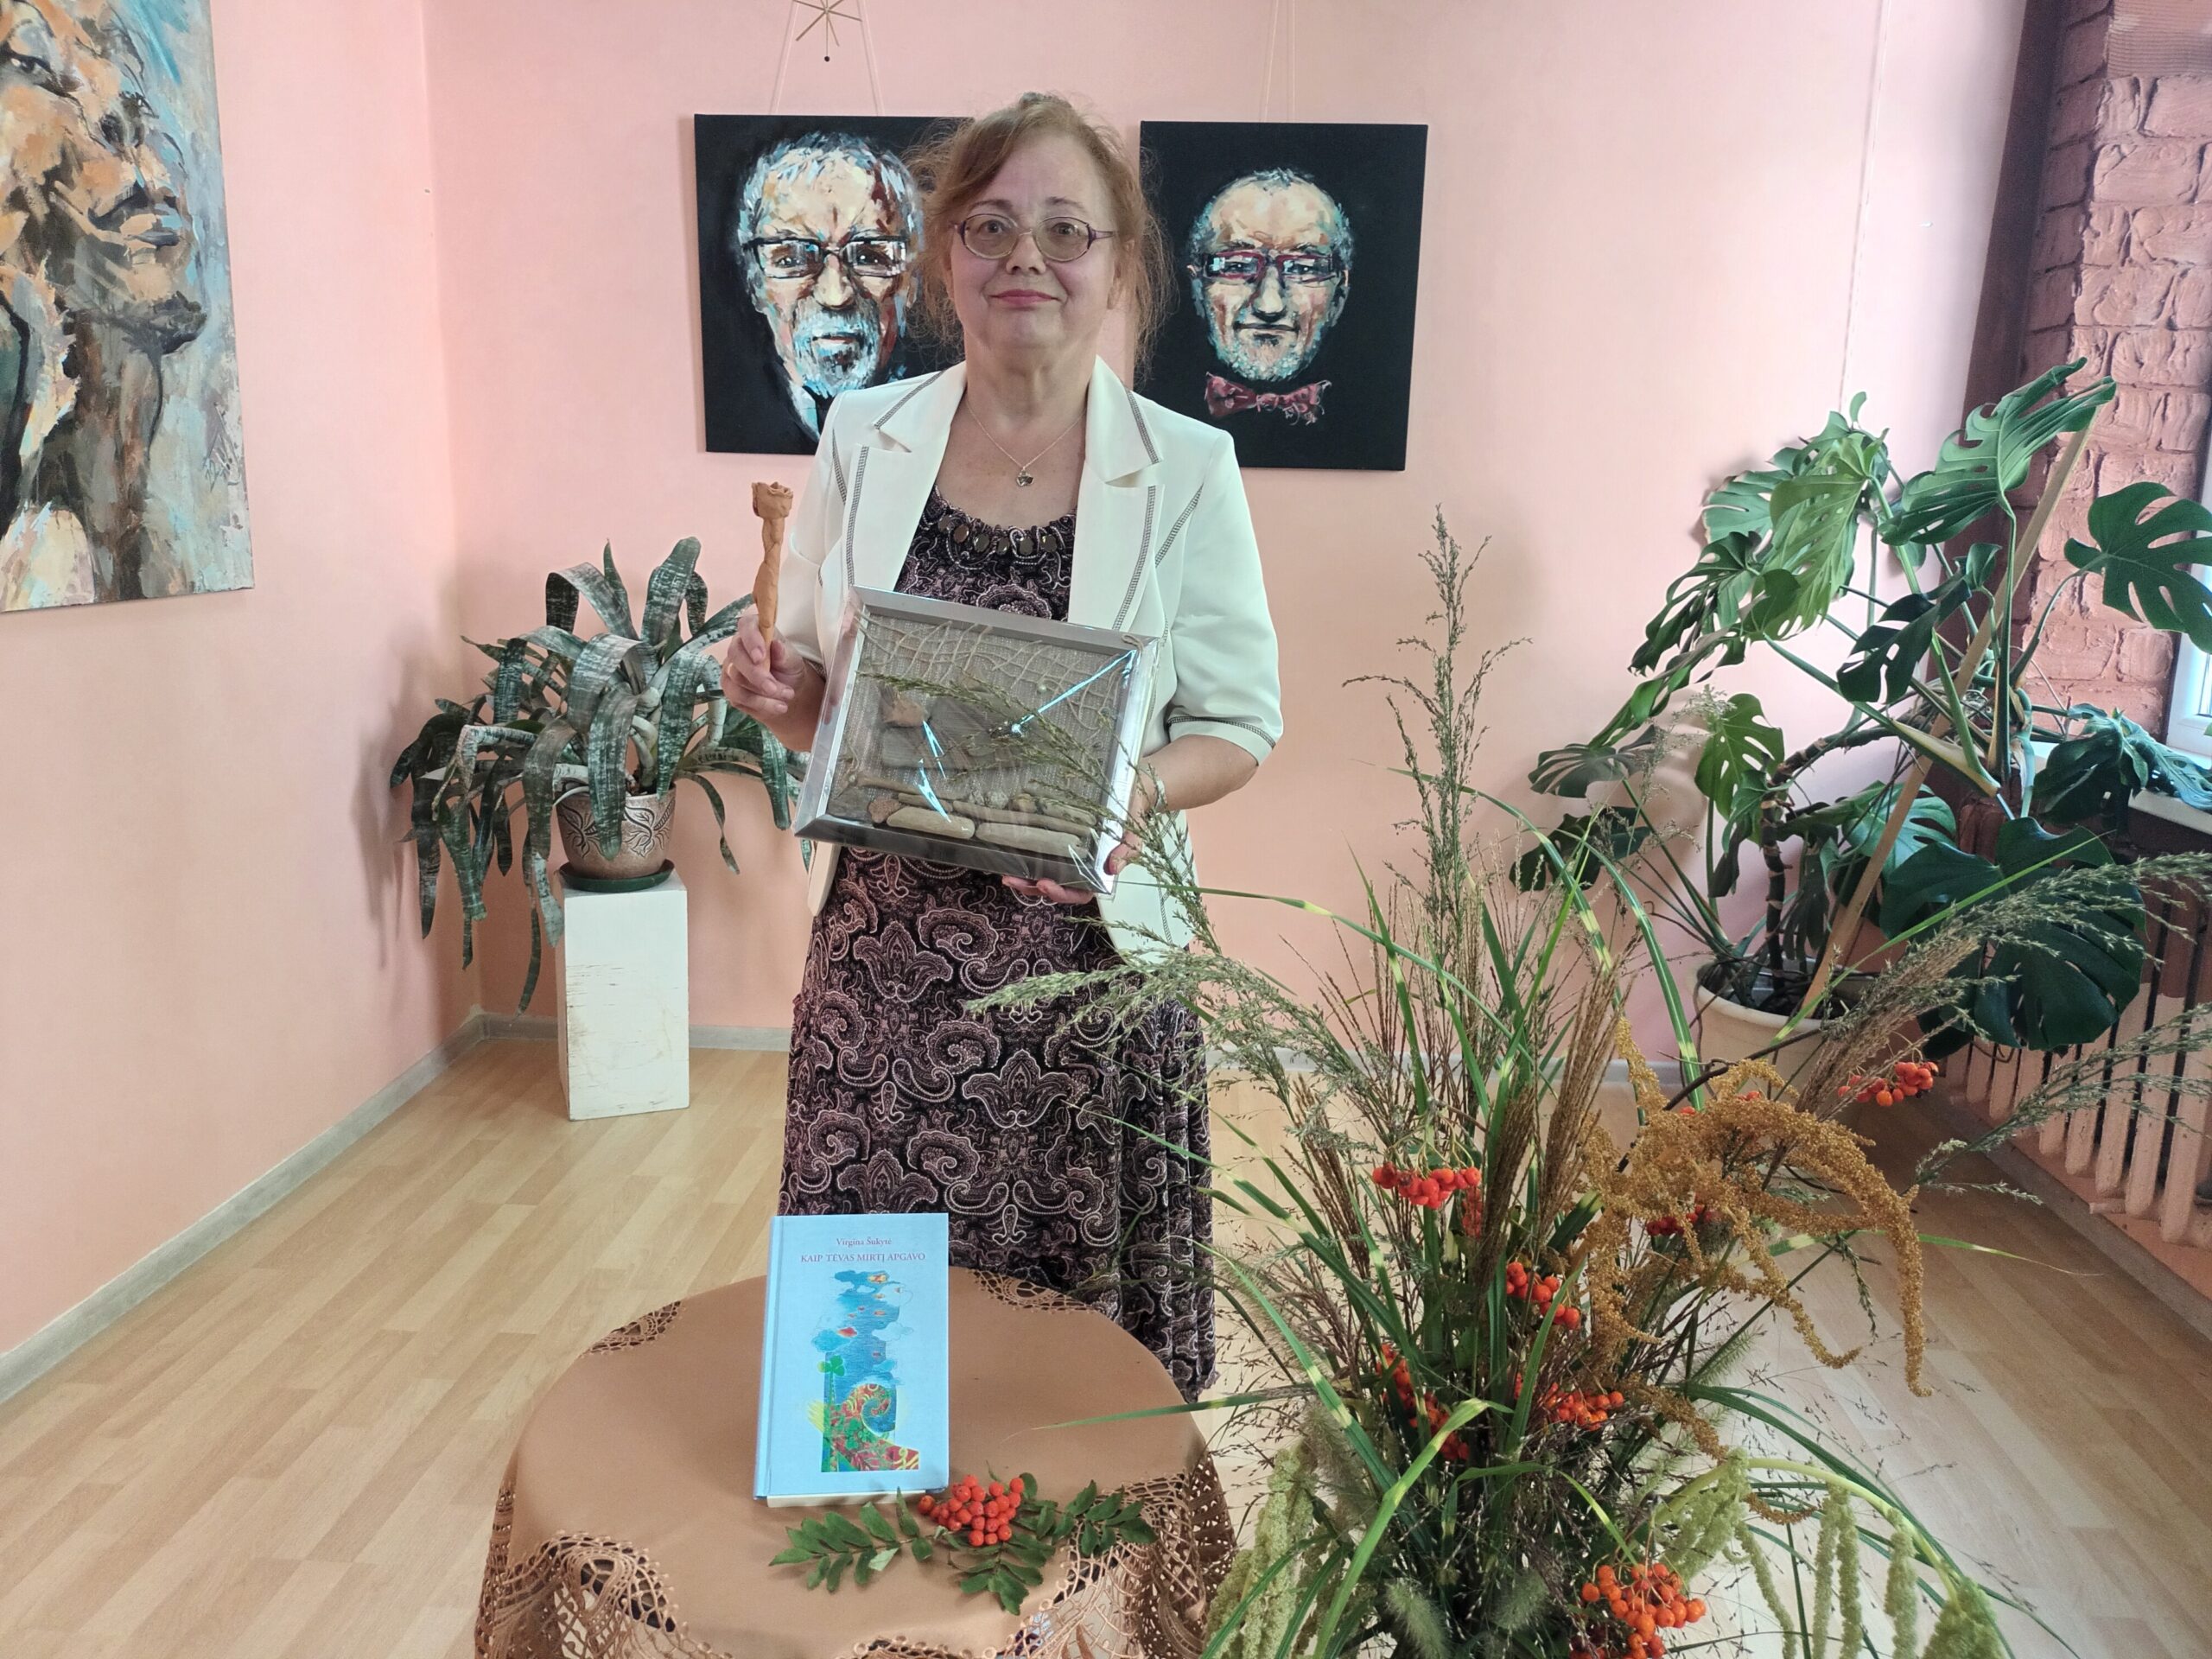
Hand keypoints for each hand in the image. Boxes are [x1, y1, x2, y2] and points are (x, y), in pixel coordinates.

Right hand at [723, 613, 807, 719]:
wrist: (787, 691)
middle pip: (736, 656)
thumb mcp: (793, 660)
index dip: (751, 640)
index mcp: (754, 630)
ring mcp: (730, 668)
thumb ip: (784, 653)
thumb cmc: (789, 668)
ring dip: (763, 692)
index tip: (761, 656)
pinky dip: (760, 703)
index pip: (746, 626)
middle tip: (775, 687)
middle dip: (756, 675)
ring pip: (736, 679)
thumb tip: (776, 644)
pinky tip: (778, 706)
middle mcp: (738, 647)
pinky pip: (738, 697)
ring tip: (787, 696)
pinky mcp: (730, 688)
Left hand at [1002, 769, 1158, 905]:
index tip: (1045, 884)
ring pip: (1044, 875)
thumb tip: (1113, 868)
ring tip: (1007, 875)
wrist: (1133, 788)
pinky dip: (1026, 857)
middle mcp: (1081, 867)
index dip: (1062, 894)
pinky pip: (1041, 853)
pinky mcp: (1058, 838)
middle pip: (1056, 888)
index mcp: (1099, 871)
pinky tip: (1011, 854)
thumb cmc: (1133, 811)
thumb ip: (1128, 850)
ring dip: (1025, 879)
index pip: (1080, 893)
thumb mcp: (1135, 830)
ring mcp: (1068, 855)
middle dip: (1033, 889)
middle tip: (1014, 881)